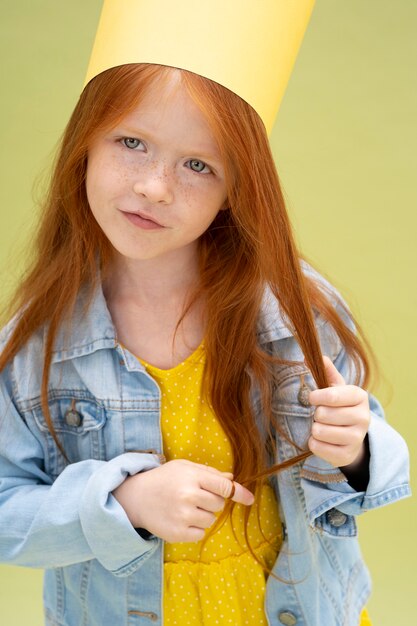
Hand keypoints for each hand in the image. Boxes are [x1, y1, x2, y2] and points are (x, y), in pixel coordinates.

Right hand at [112, 459, 253, 542]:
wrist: (136, 497)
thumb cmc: (164, 479)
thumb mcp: (184, 467)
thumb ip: (209, 473)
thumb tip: (232, 479)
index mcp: (192, 477)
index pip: (224, 486)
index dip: (239, 492)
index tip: (250, 499)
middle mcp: (188, 496)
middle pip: (219, 504)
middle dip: (212, 501)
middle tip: (195, 496)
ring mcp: (183, 516)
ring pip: (211, 520)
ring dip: (204, 515)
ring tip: (186, 508)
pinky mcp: (178, 533)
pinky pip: (201, 534)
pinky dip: (195, 528)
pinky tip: (181, 519)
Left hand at [308, 356, 369, 468]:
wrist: (352, 436)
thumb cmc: (340, 407)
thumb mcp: (335, 387)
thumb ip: (326, 371)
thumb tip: (312, 355)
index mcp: (360, 396)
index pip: (332, 395)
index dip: (317, 396)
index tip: (312, 398)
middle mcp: (363, 418)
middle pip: (323, 414)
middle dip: (316, 414)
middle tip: (322, 415)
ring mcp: (357, 438)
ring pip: (320, 431)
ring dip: (315, 429)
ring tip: (323, 426)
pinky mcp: (347, 455)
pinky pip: (318, 447)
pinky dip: (314, 443)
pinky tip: (322, 440)